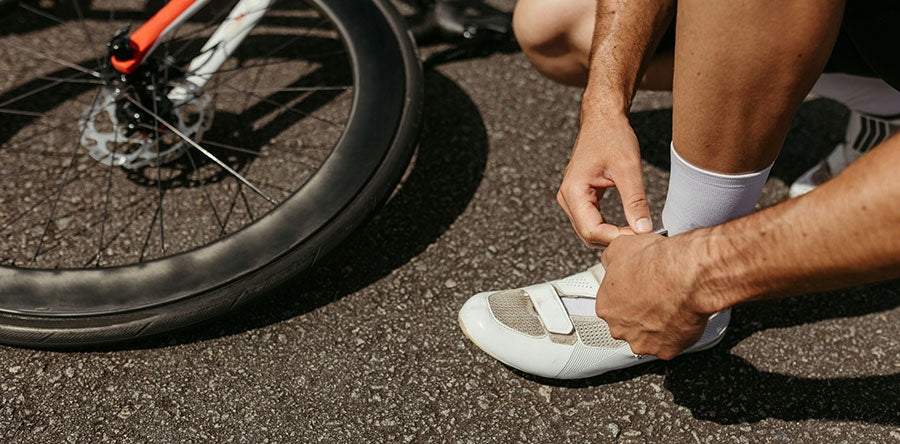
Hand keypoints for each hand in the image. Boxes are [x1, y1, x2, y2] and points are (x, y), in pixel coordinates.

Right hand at [557, 115, 651, 247]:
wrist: (603, 119)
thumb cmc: (612, 136)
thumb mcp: (628, 168)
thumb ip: (635, 201)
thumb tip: (643, 229)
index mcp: (574, 191)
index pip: (592, 230)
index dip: (617, 238)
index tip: (641, 236)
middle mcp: (567, 197)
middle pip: (588, 235)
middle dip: (615, 239)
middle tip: (643, 236)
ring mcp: (571, 199)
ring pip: (589, 231)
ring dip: (612, 235)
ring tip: (637, 230)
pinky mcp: (579, 198)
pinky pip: (592, 221)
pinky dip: (609, 227)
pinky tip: (628, 224)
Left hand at [595, 233, 713, 359]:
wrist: (687, 275)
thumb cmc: (658, 263)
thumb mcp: (620, 246)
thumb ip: (610, 260)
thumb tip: (610, 261)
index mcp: (606, 306)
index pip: (612, 305)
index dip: (627, 296)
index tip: (638, 290)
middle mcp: (620, 327)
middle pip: (627, 324)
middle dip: (639, 314)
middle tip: (655, 299)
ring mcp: (643, 341)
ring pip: (647, 336)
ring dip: (656, 325)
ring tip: (669, 307)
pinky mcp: (665, 350)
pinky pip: (669, 344)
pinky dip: (675, 334)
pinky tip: (680, 317)